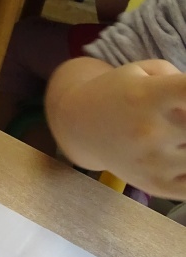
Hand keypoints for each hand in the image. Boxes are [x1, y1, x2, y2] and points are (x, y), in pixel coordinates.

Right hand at [49, 57, 185, 196]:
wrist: (80, 126)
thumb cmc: (118, 93)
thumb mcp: (142, 70)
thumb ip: (180, 78)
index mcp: (146, 95)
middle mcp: (149, 130)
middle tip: (184, 119)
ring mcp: (154, 162)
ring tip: (180, 134)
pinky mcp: (157, 186)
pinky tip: (183, 152)